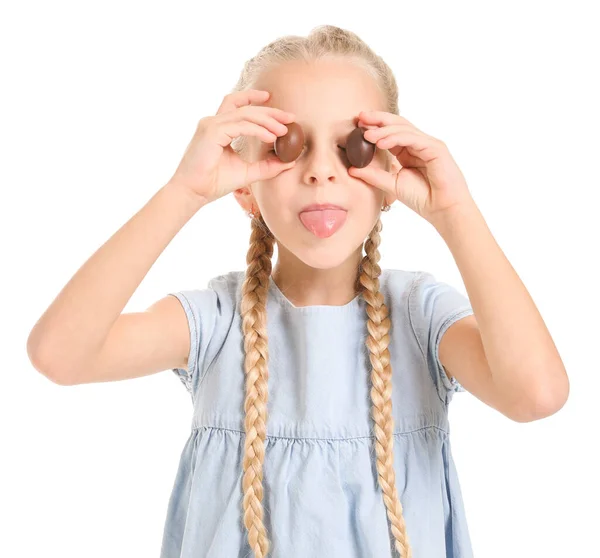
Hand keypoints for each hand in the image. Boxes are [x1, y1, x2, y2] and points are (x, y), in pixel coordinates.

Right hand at [167, 89, 296, 203]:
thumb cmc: (214, 183)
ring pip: (245, 114)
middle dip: (270, 111)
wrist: (194, 193)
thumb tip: (289, 162)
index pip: (238, 105)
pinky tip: (270, 137)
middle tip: (290, 118)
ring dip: (267, 121)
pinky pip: (240, 125)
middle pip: (246, 107)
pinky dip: (257, 130)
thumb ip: (267, 166)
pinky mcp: (211, 131)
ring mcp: (211, 124)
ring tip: (284, 131)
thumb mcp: (247, 173)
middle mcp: (213, 122)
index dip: (255, 99)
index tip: (275, 103)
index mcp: (219, 128)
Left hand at [348, 110, 474, 223]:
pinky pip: (412, 138)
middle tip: (360, 117)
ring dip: (383, 130)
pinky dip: (396, 138)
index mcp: (407, 152)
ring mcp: (427, 144)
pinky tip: (381, 142)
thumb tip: (351, 169)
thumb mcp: (391, 185)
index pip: (389, 134)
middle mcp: (417, 144)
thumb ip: (373, 175)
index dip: (374, 127)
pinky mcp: (436, 147)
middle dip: (378, 119)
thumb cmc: (422, 198)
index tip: (356, 125)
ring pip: (403, 129)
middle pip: (397, 124)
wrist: (443, 210)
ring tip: (366, 134)